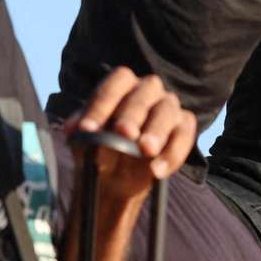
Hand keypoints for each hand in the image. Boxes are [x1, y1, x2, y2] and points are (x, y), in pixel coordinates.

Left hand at [65, 66, 195, 182]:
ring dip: (157, 131)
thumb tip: (75, 131)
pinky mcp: (184, 127)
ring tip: (146, 150)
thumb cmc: (100, 149)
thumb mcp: (86, 142)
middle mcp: (148, 89)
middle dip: (132, 115)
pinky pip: (184, 136)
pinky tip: (157, 171)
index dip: (100, 106)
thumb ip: (82, 135)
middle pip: (143, 95)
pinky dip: (172, 154)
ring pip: (167, 113)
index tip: (87, 129)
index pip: (113, 86)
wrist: (117, 177)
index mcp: (122, 84)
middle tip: (124, 133)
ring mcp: (169, 107)